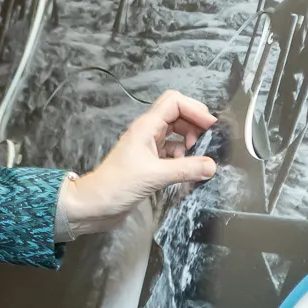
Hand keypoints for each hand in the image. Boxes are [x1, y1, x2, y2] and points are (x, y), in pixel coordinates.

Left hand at [59, 90, 217, 237]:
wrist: (95, 205)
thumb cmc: (117, 185)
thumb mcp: (155, 175)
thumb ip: (186, 169)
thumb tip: (212, 166)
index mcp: (146, 126)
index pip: (174, 102)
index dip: (195, 110)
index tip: (210, 127)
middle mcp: (147, 132)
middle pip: (177, 115)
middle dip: (195, 125)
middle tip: (208, 142)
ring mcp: (147, 146)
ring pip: (175, 133)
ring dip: (189, 141)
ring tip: (197, 157)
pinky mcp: (148, 162)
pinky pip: (171, 151)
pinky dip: (181, 156)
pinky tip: (185, 169)